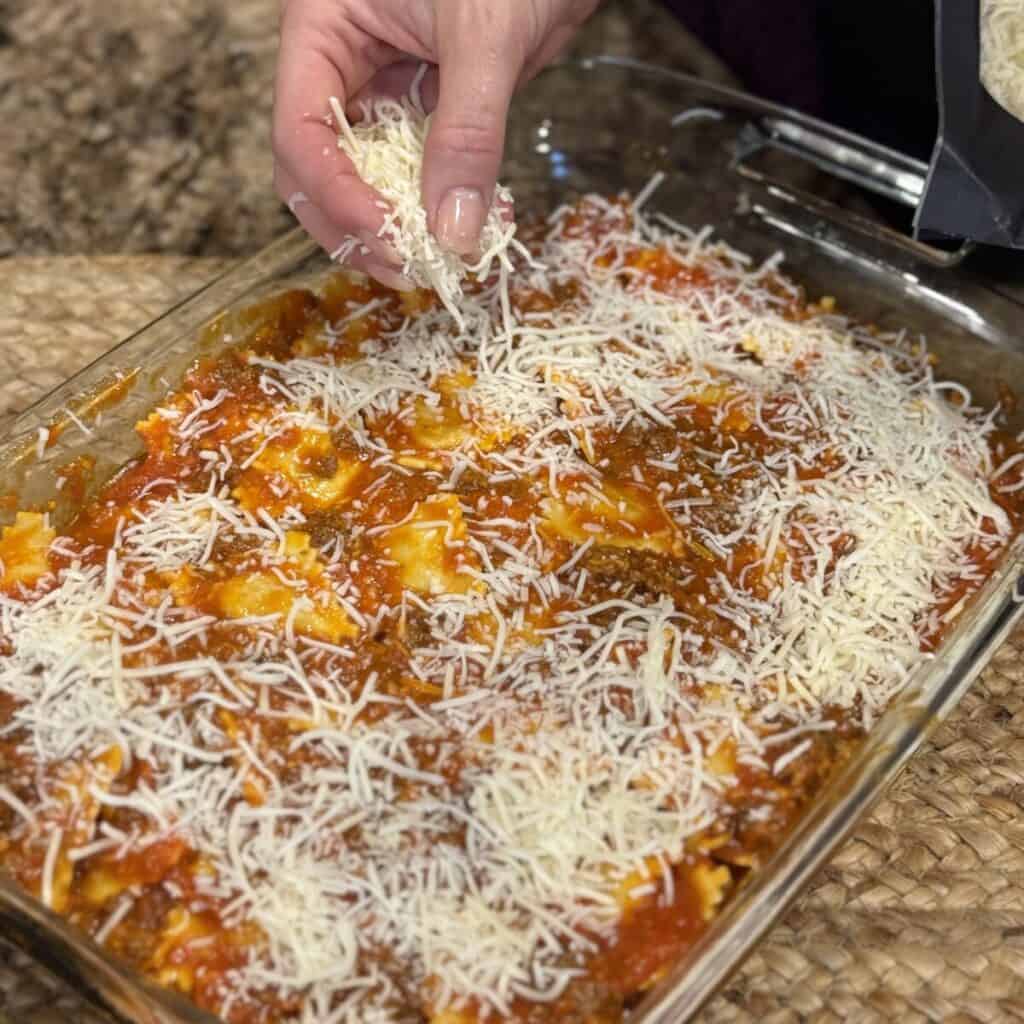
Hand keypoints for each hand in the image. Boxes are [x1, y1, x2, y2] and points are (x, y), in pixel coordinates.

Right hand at [272, 0, 597, 286]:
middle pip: (319, 172)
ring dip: (398, 229)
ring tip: (440, 261)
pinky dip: (441, 207)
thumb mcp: (483, 35)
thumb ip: (467, 131)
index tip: (386, 236)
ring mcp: (384, 92)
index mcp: (324, 29)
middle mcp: (344, 67)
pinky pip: (420, 174)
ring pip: (367, 182)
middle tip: (407, 269)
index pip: (300, 131)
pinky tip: (475, 226)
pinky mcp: (427, 111)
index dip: (336, 195)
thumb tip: (453, 230)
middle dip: (357, 228)